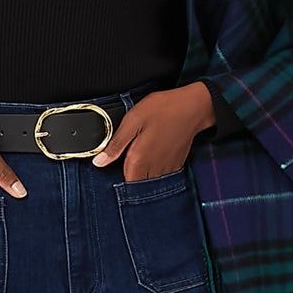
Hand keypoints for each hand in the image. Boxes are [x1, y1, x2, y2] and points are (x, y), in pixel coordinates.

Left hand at [89, 83, 214, 180]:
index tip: (116, 166)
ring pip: (149, 182)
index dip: (117, 179)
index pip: (125, 184)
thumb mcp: (133, 120)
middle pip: (137, 185)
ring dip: (143, 174)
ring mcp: (166, 168)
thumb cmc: (163, 109)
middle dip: (130, 177)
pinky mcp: (175, 164)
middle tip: (129, 157)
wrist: (193, 107)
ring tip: (142, 154)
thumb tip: (99, 162)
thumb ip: (116, 144)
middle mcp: (154, 168)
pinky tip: (153, 154)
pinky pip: (161, 175)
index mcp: (140, 160)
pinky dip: (155, 170)